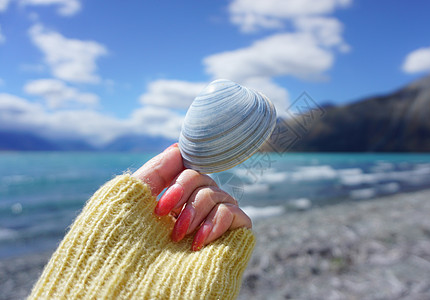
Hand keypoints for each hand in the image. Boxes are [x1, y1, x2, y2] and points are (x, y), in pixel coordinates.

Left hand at [132, 143, 251, 250]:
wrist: (138, 288)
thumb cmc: (125, 249)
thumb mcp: (132, 202)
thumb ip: (154, 171)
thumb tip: (178, 146)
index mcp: (170, 203)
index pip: (186, 170)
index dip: (177, 176)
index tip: (160, 202)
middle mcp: (193, 211)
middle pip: (202, 177)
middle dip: (183, 191)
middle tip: (164, 216)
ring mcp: (212, 224)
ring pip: (218, 193)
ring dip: (196, 210)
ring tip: (178, 237)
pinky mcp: (232, 237)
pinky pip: (236, 212)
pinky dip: (217, 221)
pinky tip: (198, 243)